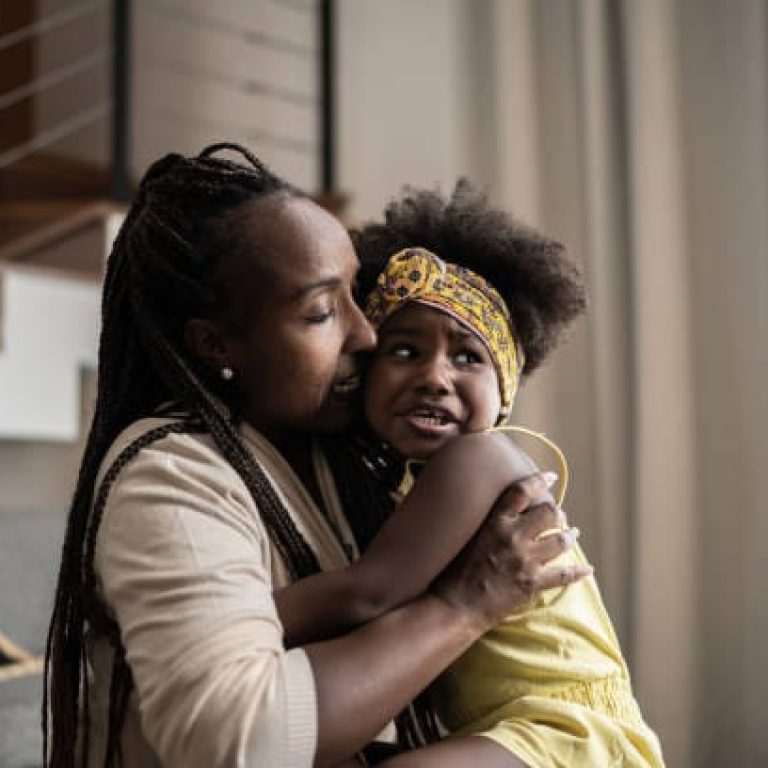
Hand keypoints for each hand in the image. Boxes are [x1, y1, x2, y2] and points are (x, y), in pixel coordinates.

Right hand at [432, 474, 589, 631]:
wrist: (455, 606)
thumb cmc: (454, 571)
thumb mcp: (468, 536)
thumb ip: (488, 522)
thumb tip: (505, 512)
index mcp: (496, 522)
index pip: (522, 491)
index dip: (539, 481)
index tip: (550, 477)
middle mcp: (514, 537)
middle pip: (549, 514)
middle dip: (557, 513)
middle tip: (559, 515)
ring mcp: (525, 560)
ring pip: (560, 541)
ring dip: (569, 536)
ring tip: (573, 533)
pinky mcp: (532, 583)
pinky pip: (564, 575)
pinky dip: (578, 571)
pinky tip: (587, 568)